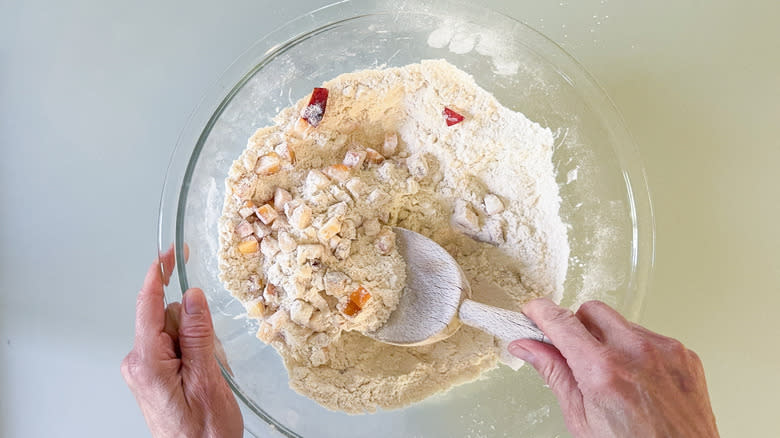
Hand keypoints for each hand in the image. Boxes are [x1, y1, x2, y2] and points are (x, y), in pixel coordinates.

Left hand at [121, 248, 242, 437]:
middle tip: (212, 356)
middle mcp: (140, 363)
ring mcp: (146, 370)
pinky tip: (204, 375)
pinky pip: (177, 348)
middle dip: (195, 326)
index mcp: (148, 362)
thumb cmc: (202, 434)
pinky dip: (195, 354)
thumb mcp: (207, 380)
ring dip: (199, 344)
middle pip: (168, 317)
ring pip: (176, 332)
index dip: (159, 274)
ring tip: (210, 375)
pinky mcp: (155, 376)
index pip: (148, 305)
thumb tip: (190, 296)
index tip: (168, 253)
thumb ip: (197, 334)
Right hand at [509, 299, 718, 437]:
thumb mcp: (581, 418)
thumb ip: (553, 373)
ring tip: (613, 375)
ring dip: (608, 339)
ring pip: (621, 322)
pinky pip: (649, 336)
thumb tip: (528, 347)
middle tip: (575, 354)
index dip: (540, 313)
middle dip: (576, 327)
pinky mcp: (683, 354)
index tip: (532, 312)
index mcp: (603, 371)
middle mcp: (636, 353)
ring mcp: (664, 351)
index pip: (561, 322)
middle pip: (591, 311)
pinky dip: (636, 351)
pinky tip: (637, 378)